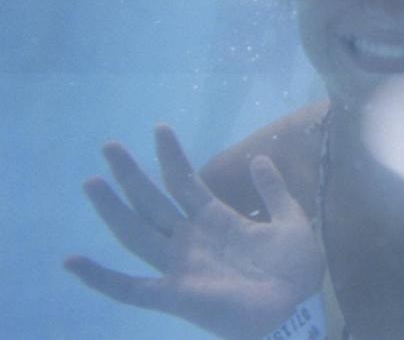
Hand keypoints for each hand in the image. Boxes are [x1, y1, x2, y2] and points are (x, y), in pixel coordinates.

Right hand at [65, 125, 324, 339]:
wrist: (298, 308)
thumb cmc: (294, 268)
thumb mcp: (290, 219)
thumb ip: (274, 191)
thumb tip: (260, 157)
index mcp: (216, 220)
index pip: (185, 181)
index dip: (172, 156)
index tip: (160, 127)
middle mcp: (191, 239)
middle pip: (153, 202)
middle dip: (132, 175)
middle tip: (110, 145)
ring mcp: (180, 266)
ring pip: (136, 234)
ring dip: (113, 210)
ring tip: (92, 182)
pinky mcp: (175, 296)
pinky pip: (130, 289)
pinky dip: (101, 278)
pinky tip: (73, 262)